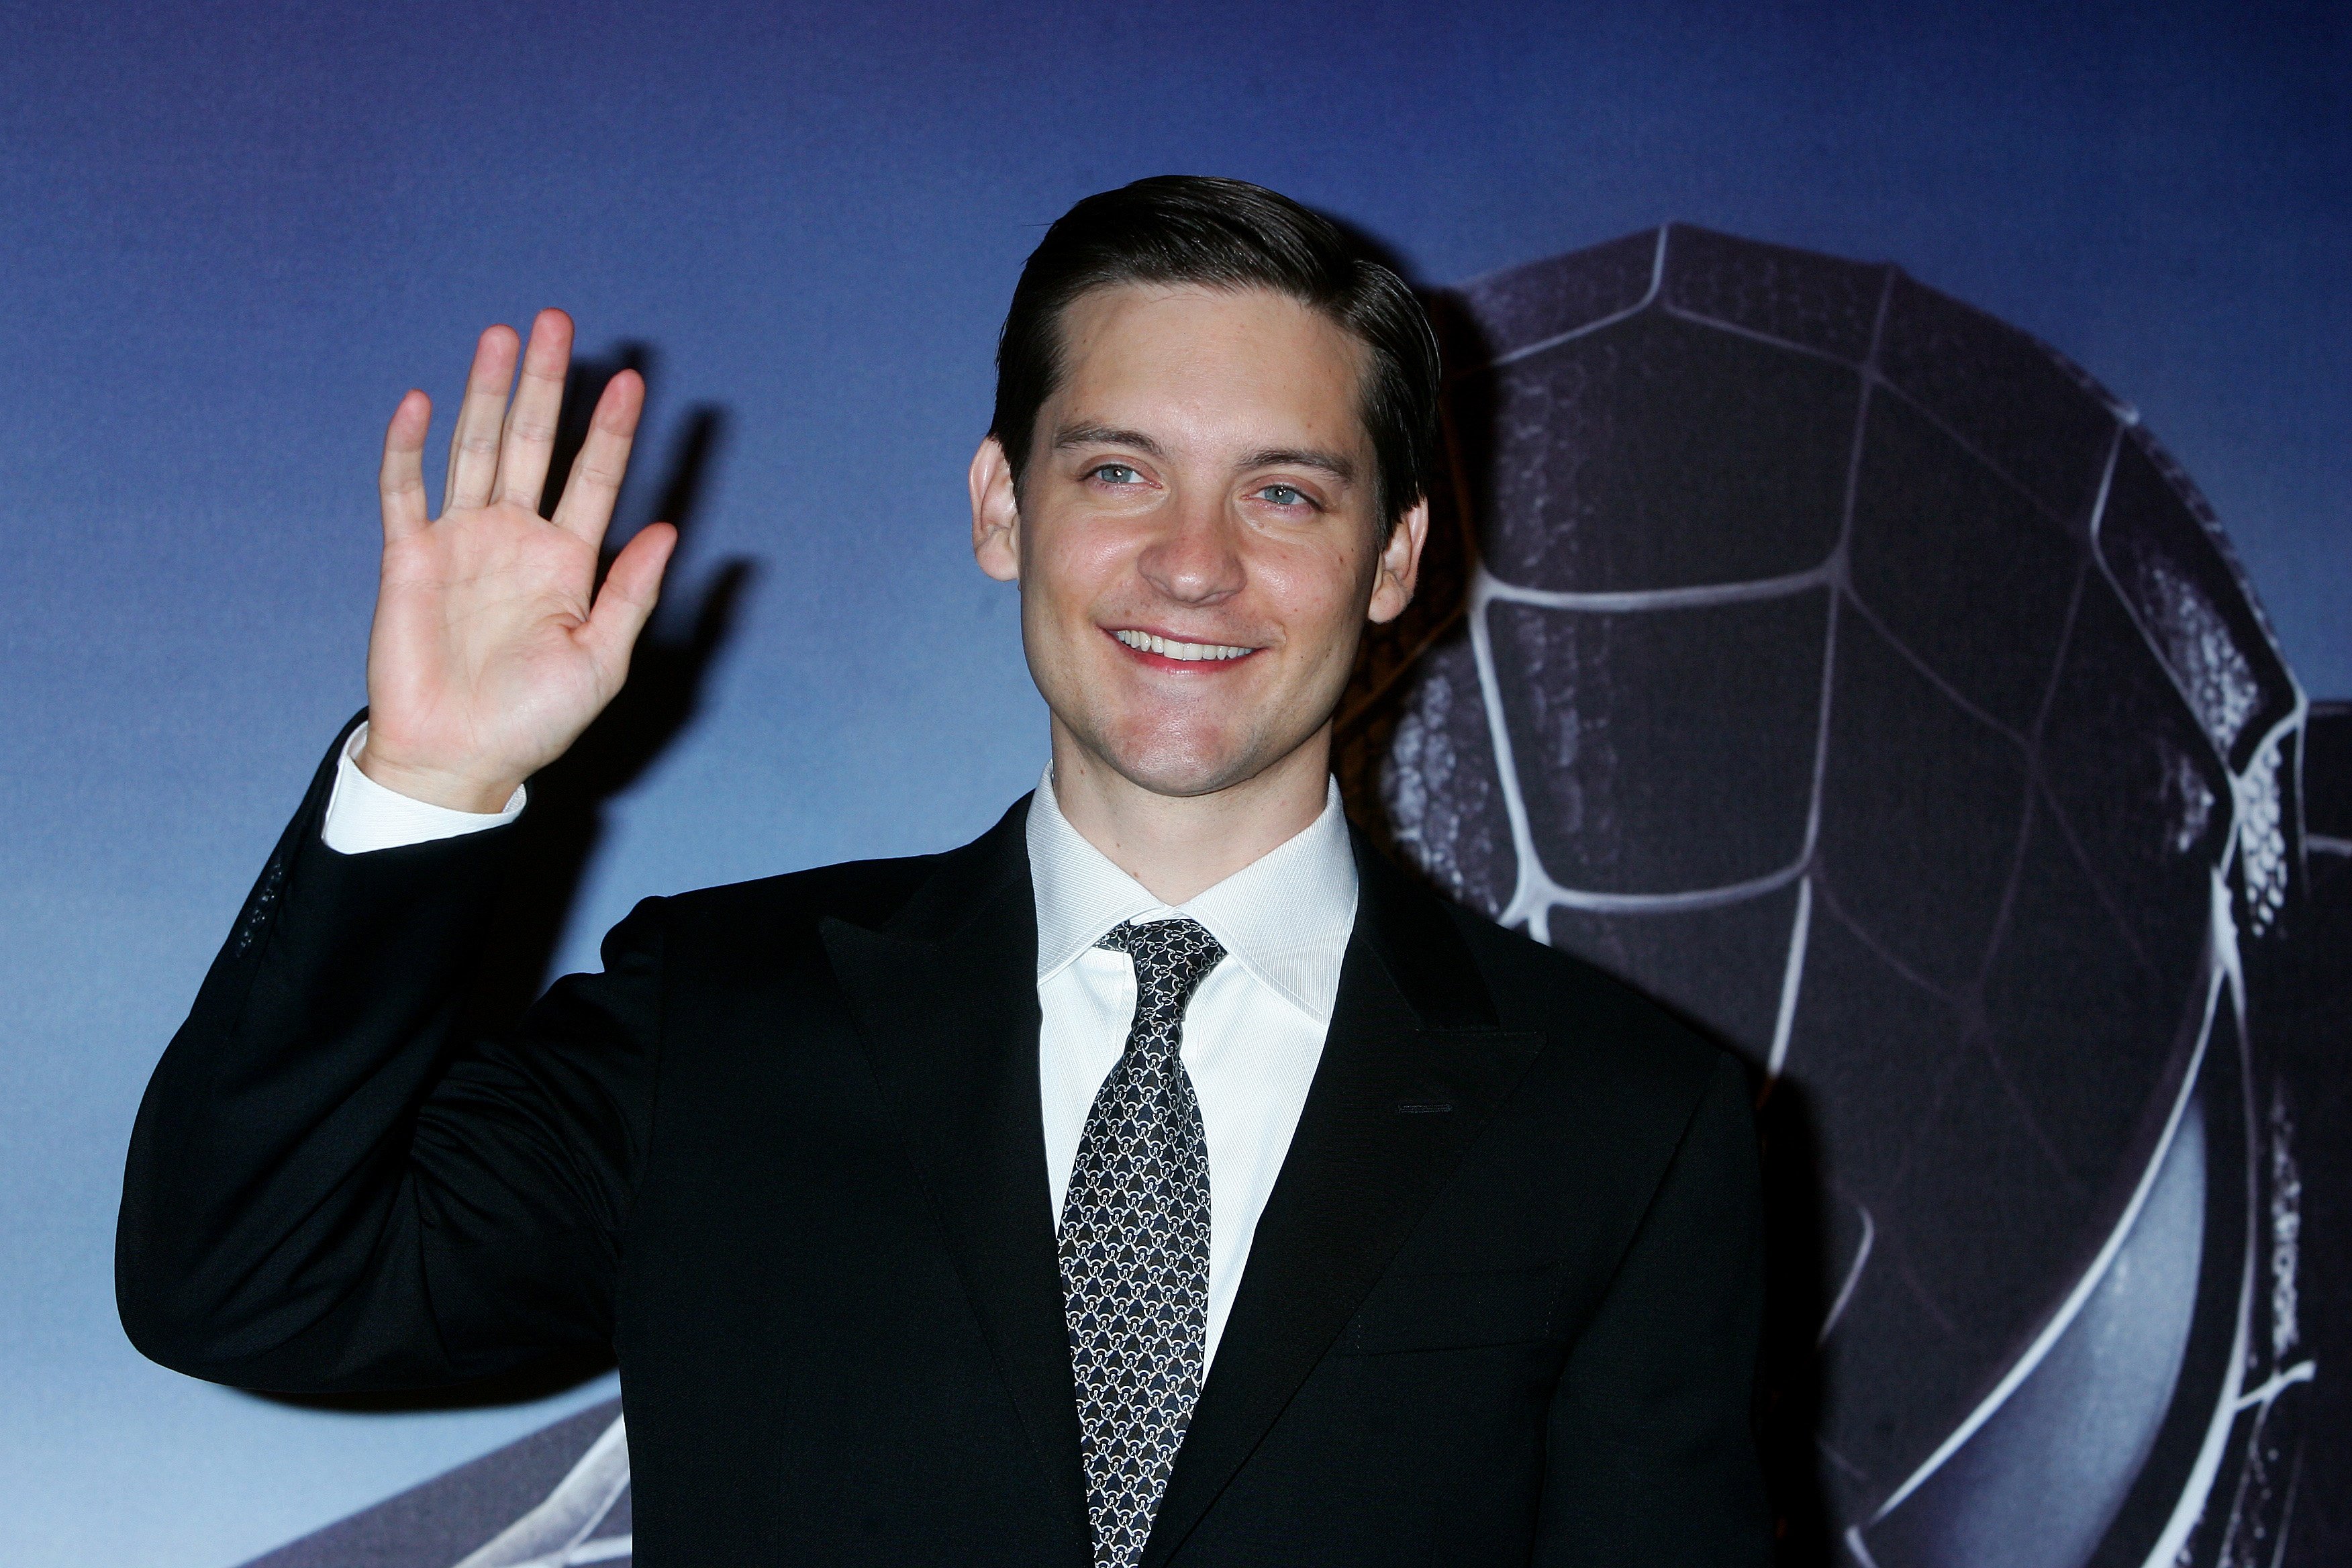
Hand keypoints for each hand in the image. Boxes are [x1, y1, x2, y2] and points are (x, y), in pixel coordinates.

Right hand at [359, 311, 677, 810]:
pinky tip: (422, 402)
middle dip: (544, 384)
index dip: (611, 429)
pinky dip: (410, 448)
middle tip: (556, 320)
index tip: (632, 379)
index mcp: (567, 561)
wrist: (459, 757)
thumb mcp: (601, 661)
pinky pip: (405, 492)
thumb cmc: (533, 720)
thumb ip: (631, 593)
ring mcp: (461, 542)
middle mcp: (515, 538)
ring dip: (486, 392)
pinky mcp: (409, 558)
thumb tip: (667, 528)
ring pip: (474, 449)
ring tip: (502, 335)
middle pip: (531, 443)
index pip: (594, 478)